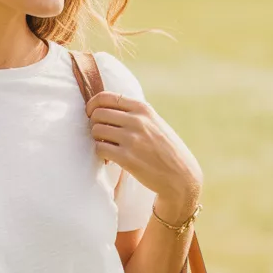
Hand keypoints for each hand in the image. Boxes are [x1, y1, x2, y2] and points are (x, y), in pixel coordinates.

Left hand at [85, 90, 202, 205]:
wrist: (180, 175)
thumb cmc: (166, 149)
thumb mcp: (155, 122)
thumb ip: (135, 113)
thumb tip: (106, 107)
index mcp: (142, 108)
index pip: (105, 97)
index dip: (92, 105)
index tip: (92, 114)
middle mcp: (137, 120)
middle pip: (97, 113)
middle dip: (94, 123)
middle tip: (100, 134)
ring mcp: (131, 139)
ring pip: (96, 130)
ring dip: (97, 139)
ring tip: (107, 146)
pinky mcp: (126, 158)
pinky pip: (100, 149)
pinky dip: (101, 153)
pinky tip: (110, 158)